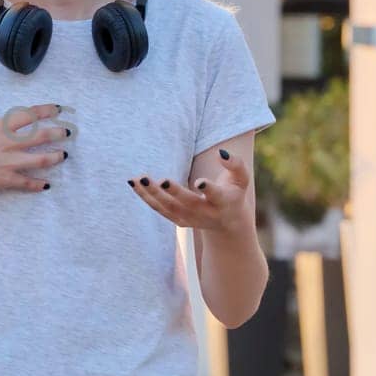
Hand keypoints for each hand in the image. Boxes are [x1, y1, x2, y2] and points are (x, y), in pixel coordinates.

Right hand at [0, 95, 67, 201]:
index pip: (26, 115)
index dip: (44, 111)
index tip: (57, 109)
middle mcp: (5, 143)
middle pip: (39, 136)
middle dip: (56, 133)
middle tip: (68, 133)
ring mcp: (6, 162)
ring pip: (39, 159)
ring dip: (54, 157)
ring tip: (63, 156)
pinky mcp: (4, 179)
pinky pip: (26, 182)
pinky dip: (38, 184)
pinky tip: (47, 185)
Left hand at [129, 147, 252, 233]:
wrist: (228, 222)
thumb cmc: (234, 192)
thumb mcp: (241, 178)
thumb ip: (235, 164)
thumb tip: (221, 153)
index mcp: (222, 201)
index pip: (215, 196)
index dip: (208, 189)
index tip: (199, 182)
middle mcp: (206, 213)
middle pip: (187, 203)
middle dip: (173, 192)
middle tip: (160, 180)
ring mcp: (190, 219)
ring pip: (168, 208)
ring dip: (151, 194)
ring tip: (138, 178)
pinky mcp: (178, 221)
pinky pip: (159, 209)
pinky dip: (145, 197)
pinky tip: (134, 183)